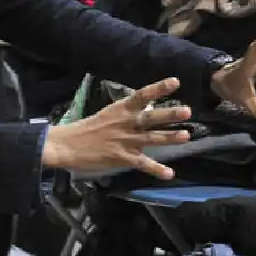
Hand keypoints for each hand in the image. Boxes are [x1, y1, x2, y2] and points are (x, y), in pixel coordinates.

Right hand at [42, 78, 191, 178]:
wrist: (68, 145)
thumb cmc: (90, 128)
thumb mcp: (110, 114)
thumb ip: (129, 112)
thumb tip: (149, 107)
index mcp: (121, 109)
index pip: (142, 95)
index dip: (159, 88)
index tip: (175, 82)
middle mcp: (126, 123)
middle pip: (150, 117)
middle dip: (169, 114)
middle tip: (187, 111)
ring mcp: (125, 140)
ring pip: (151, 138)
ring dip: (169, 137)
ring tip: (186, 136)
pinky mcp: (122, 157)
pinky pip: (142, 163)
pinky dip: (156, 169)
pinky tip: (169, 173)